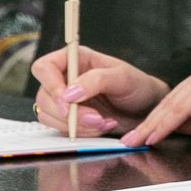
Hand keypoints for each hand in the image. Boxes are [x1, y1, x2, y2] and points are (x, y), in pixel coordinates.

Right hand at [32, 45, 168, 137]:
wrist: (145, 109)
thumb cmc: (137, 86)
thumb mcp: (122, 78)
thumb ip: (96, 81)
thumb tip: (69, 93)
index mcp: (75, 59)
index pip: (44, 68)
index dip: (50, 85)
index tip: (68, 101)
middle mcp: (65, 78)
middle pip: (44, 96)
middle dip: (69, 112)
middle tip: (96, 118)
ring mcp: (65, 99)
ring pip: (48, 115)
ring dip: (75, 124)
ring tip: (104, 122)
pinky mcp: (68, 117)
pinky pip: (59, 128)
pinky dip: (79, 131)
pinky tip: (100, 127)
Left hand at [121, 57, 190, 146]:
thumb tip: (181, 126)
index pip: (179, 97)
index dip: (159, 116)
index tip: (144, 133)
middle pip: (172, 98)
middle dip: (150, 120)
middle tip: (131, 138)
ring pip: (174, 102)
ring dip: (153, 123)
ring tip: (138, 139)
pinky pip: (184, 107)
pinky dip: (168, 122)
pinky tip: (156, 133)